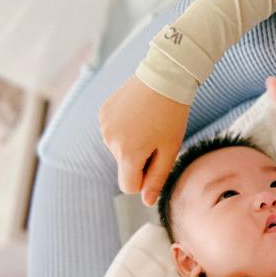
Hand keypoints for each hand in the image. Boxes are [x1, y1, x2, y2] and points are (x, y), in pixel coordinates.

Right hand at [99, 77, 188, 204]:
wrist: (164, 75)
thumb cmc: (172, 115)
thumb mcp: (170, 149)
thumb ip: (157, 178)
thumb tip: (145, 201)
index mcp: (128, 153)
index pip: (129, 186)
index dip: (144, 179)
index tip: (157, 161)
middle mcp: (110, 141)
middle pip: (124, 166)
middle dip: (139, 158)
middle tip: (157, 135)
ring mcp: (104, 126)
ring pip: (119, 149)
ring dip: (132, 142)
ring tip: (148, 121)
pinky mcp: (102, 112)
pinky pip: (113, 131)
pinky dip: (124, 127)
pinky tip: (138, 112)